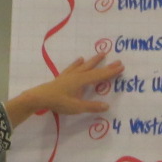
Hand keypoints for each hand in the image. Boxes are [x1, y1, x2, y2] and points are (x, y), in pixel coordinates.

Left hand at [4, 52, 123, 126]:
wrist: (39, 97)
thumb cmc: (58, 102)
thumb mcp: (76, 107)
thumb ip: (91, 106)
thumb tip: (107, 106)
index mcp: (82, 81)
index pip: (99, 76)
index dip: (111, 72)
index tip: (121, 66)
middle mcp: (77, 75)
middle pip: (94, 69)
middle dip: (105, 65)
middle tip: (117, 60)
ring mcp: (69, 75)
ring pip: (84, 66)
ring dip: (93, 60)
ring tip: (101, 54)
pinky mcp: (62, 77)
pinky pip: (72, 68)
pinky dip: (77, 63)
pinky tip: (79, 59)